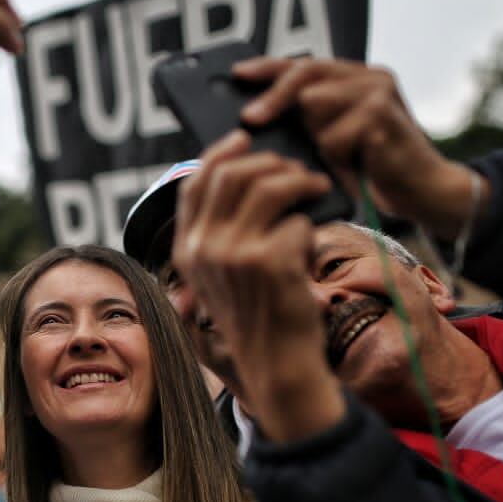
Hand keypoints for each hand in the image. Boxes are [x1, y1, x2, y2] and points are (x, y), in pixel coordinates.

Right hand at [172, 130, 345, 441]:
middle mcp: (203, 249)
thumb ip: (221, 231)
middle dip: (273, 164)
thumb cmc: (258, 313)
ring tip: (316, 191)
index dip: (221, 153)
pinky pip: (297, 220)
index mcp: (186, 250)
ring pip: (269, 187)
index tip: (245, 138)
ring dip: (300, 183)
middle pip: (234, 174)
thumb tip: (244, 174)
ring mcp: (234, 254)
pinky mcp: (269, 261)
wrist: (276, 363)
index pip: (195, 182)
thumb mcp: (222, 273)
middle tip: (298, 173)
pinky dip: (310, 228)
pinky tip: (308, 249)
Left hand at [234, 57, 483, 238]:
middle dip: (274, 99)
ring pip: (314, 107)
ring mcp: (378, 92)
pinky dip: (337, 160)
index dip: (269, 67)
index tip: (238, 73)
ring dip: (319, 141)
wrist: (421, 190)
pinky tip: (358, 167)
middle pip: (304, 76)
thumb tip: (255, 113)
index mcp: (356, 77)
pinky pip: (333, 137)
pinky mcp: (381, 116)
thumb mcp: (335, 136)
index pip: (305, 62)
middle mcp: (369, 77)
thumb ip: (309, 118)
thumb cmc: (373, 168)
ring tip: (343, 158)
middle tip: (250, 119)